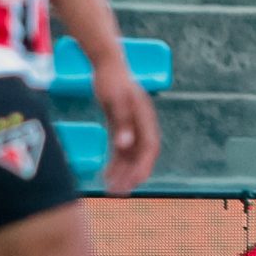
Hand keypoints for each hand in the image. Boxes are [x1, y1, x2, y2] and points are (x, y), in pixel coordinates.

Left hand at [92, 64, 161, 196]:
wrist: (106, 63)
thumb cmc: (111, 79)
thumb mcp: (115, 101)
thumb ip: (122, 123)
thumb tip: (125, 146)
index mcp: (145, 118)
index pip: (149, 147)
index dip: (143, 166)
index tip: (134, 182)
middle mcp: (142, 125)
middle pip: (140, 155)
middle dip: (131, 175)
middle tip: (118, 192)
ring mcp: (133, 126)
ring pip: (130, 155)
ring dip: (122, 173)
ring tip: (110, 189)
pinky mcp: (122, 126)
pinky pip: (120, 149)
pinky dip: (115, 163)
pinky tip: (106, 175)